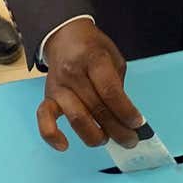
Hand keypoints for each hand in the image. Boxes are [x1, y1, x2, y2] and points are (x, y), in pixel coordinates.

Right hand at [37, 18, 143, 150]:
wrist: (64, 36)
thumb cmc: (93, 48)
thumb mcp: (113, 57)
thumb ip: (118, 84)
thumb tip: (126, 116)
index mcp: (93, 59)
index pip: (110, 91)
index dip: (125, 111)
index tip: (137, 123)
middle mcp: (73, 73)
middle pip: (96, 108)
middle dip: (117, 129)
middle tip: (131, 141)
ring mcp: (58, 86)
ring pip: (76, 118)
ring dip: (95, 136)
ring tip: (107, 139)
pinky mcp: (47, 97)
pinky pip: (44, 119)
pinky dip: (51, 136)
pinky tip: (64, 146)